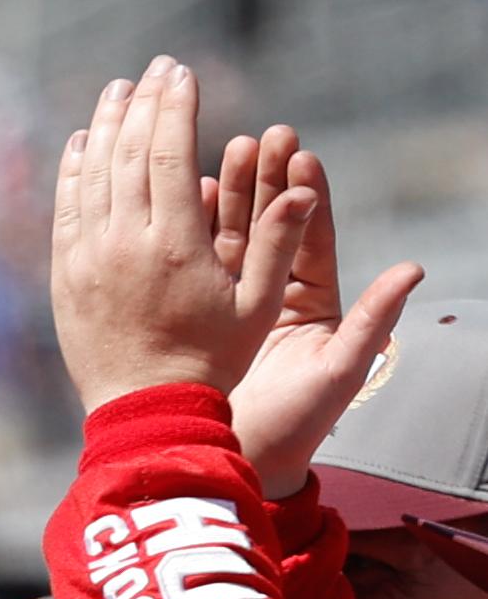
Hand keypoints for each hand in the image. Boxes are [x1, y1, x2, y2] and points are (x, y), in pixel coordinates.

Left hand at [53, 57, 317, 412]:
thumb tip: (302, 191)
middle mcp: (123, 245)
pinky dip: (72, 172)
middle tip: (153, 69)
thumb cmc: (212, 360)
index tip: (183, 73)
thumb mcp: (259, 304)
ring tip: (117, 91)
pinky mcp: (65, 278)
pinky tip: (80, 144)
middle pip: (128, 154)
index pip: (170, 154)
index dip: (176, 107)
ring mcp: (88, 260)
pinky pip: (64, 212)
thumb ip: (278, 242)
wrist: (146, 412)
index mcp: (174, 244)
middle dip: (141, 103)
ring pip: (91, 177)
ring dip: (103, 127)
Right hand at [220, 132, 423, 495]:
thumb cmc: (296, 426)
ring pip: (235, 238)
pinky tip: (186, 198)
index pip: (313, 237)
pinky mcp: (200, 318)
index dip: (307, 193)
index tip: (302, 152)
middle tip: (263, 136)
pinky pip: (196, 267)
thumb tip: (411, 270)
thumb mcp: (339, 371)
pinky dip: (192, 231)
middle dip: (269, 180)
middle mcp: (277, 297)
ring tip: (224, 153)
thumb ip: (374, 321)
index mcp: (316, 304)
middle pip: (275, 226)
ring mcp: (236, 306)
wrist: (238, 462)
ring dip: (230, 196)